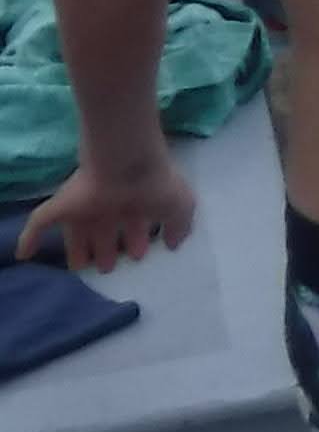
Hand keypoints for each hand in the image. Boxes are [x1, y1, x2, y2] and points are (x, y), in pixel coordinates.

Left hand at [17, 150, 197, 272]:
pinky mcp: (62, 207)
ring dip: (78, 252)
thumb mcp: (182, 205)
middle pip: (107, 234)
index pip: (136, 229)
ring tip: (78, 269)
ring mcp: (85, 208)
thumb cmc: (155, 184)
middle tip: (108, 267)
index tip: (139, 257)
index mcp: (138, 207)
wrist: (126, 162)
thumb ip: (180, 226)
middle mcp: (111, 208)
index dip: (137, 244)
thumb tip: (173, 245)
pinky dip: (29, 239)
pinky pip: (40, 223)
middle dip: (109, 251)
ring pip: (78, 235)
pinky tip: (25, 254)